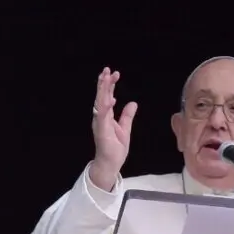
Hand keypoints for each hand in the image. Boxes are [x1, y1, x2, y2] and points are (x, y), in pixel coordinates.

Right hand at [90, 67, 137, 190]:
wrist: (110, 164)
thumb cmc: (115, 149)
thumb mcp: (125, 129)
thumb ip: (127, 116)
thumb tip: (132, 103)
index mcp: (106, 116)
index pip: (107, 97)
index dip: (109, 85)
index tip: (114, 73)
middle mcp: (101, 117)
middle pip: (101, 96)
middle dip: (104, 82)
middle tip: (107, 70)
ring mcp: (100, 123)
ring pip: (100, 103)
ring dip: (103, 90)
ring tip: (105, 77)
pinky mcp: (102, 131)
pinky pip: (103, 117)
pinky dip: (106, 107)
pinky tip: (109, 98)